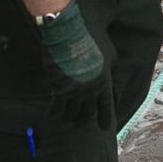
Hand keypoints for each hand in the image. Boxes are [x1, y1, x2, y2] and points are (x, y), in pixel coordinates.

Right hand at [37, 2, 111, 129]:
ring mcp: (75, 92)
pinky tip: (51, 112)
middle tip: (77, 123)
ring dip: (67, 117)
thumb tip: (110, 71)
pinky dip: (53, 111)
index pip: (107, 107)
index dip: (106, 119)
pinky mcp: (59, 89)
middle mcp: (92, 91)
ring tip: (64, 118)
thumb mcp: (109, 52)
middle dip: (82, 120)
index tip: (104, 128)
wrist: (70, 33)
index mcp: (105, 82)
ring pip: (70, 113)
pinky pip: (56, 108)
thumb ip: (110, 66)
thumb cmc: (90, 37)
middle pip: (87, 113)